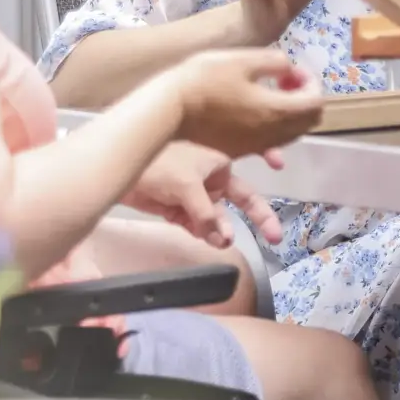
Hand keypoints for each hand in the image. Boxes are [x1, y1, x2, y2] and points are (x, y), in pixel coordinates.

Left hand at [122, 140, 284, 247]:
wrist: (119, 167)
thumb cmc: (158, 161)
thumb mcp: (189, 186)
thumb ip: (208, 213)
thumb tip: (223, 237)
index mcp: (219, 160)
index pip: (249, 177)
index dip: (266, 183)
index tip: (280, 190)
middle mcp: (212, 177)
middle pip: (240, 201)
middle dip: (257, 218)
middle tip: (275, 237)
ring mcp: (196, 194)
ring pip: (218, 217)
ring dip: (222, 229)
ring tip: (222, 240)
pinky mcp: (179, 209)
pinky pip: (198, 224)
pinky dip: (204, 232)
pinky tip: (209, 238)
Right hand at [164, 46, 322, 156]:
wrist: (169, 110)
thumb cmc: (204, 79)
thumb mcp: (242, 59)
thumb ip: (275, 61)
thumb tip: (289, 67)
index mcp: (277, 110)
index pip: (316, 101)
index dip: (311, 81)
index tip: (292, 69)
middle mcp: (272, 134)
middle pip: (309, 121)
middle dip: (305, 97)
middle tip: (285, 79)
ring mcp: (255, 145)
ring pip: (292, 133)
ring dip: (291, 111)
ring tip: (270, 90)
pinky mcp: (240, 150)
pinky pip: (272, 141)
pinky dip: (275, 124)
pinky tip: (255, 107)